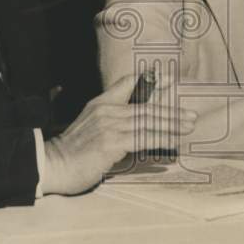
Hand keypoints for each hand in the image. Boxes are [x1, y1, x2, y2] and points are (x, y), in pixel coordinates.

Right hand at [41, 73, 196, 195]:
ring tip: (188, 127)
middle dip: (172, 111)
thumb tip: (137, 125)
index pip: (128, 82)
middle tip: (191, 116)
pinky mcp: (111, 142)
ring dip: (172, 125)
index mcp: (102, 103)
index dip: (149, 79)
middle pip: (146, 107)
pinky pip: (143, 139)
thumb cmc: (74, 150)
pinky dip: (161, 139)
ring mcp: (109, 126)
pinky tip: (174, 142)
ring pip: (148, 122)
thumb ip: (111, 120)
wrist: (52, 164)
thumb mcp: (91, 126)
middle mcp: (107, 110)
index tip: (169, 78)